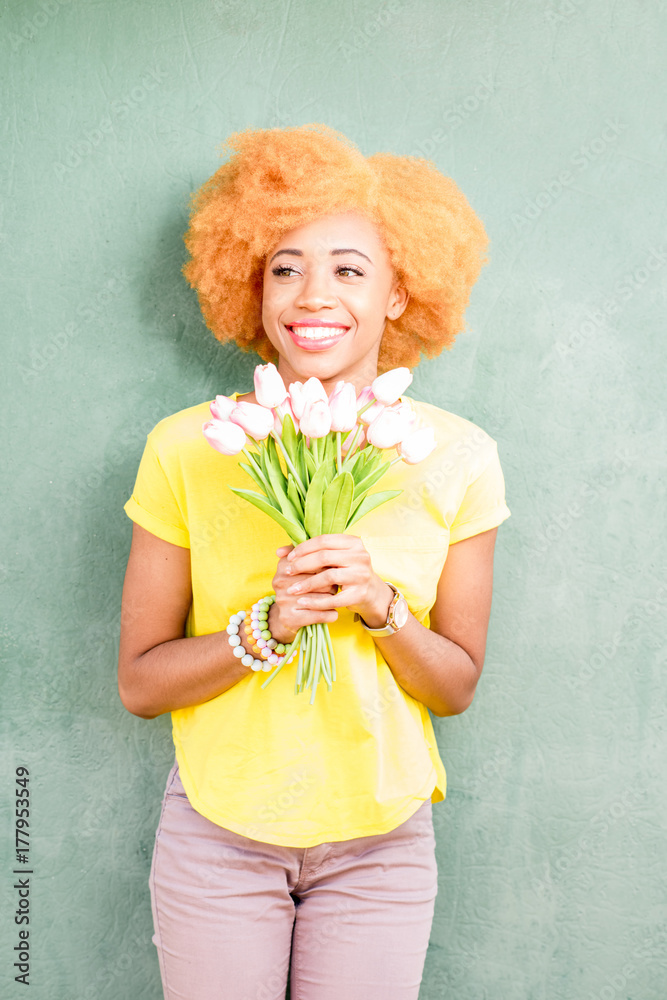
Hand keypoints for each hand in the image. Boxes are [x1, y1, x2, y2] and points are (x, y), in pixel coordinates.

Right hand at [269, 543, 339, 643]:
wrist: (288, 616)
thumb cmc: (300, 587)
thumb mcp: (301, 568)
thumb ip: (309, 552)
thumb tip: (320, 540)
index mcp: (284, 565)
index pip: (315, 561)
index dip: (328, 567)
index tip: (332, 571)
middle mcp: (280, 582)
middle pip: (320, 578)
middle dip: (331, 583)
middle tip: (335, 586)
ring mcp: (284, 600)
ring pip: (321, 597)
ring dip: (331, 599)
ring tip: (333, 599)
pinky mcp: (289, 618)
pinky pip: (319, 615)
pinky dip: (330, 615)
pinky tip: (333, 613)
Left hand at [275, 534, 392, 629]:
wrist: (371, 592)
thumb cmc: (346, 571)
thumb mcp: (332, 559)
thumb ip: (307, 553)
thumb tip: (278, 552)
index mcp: (353, 542)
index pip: (323, 540)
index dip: (303, 548)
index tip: (289, 558)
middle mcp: (360, 556)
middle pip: (324, 556)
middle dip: (302, 565)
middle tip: (287, 572)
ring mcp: (361, 575)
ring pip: (328, 577)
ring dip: (307, 584)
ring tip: (292, 590)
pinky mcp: (359, 594)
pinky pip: (333, 598)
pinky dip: (315, 601)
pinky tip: (302, 602)